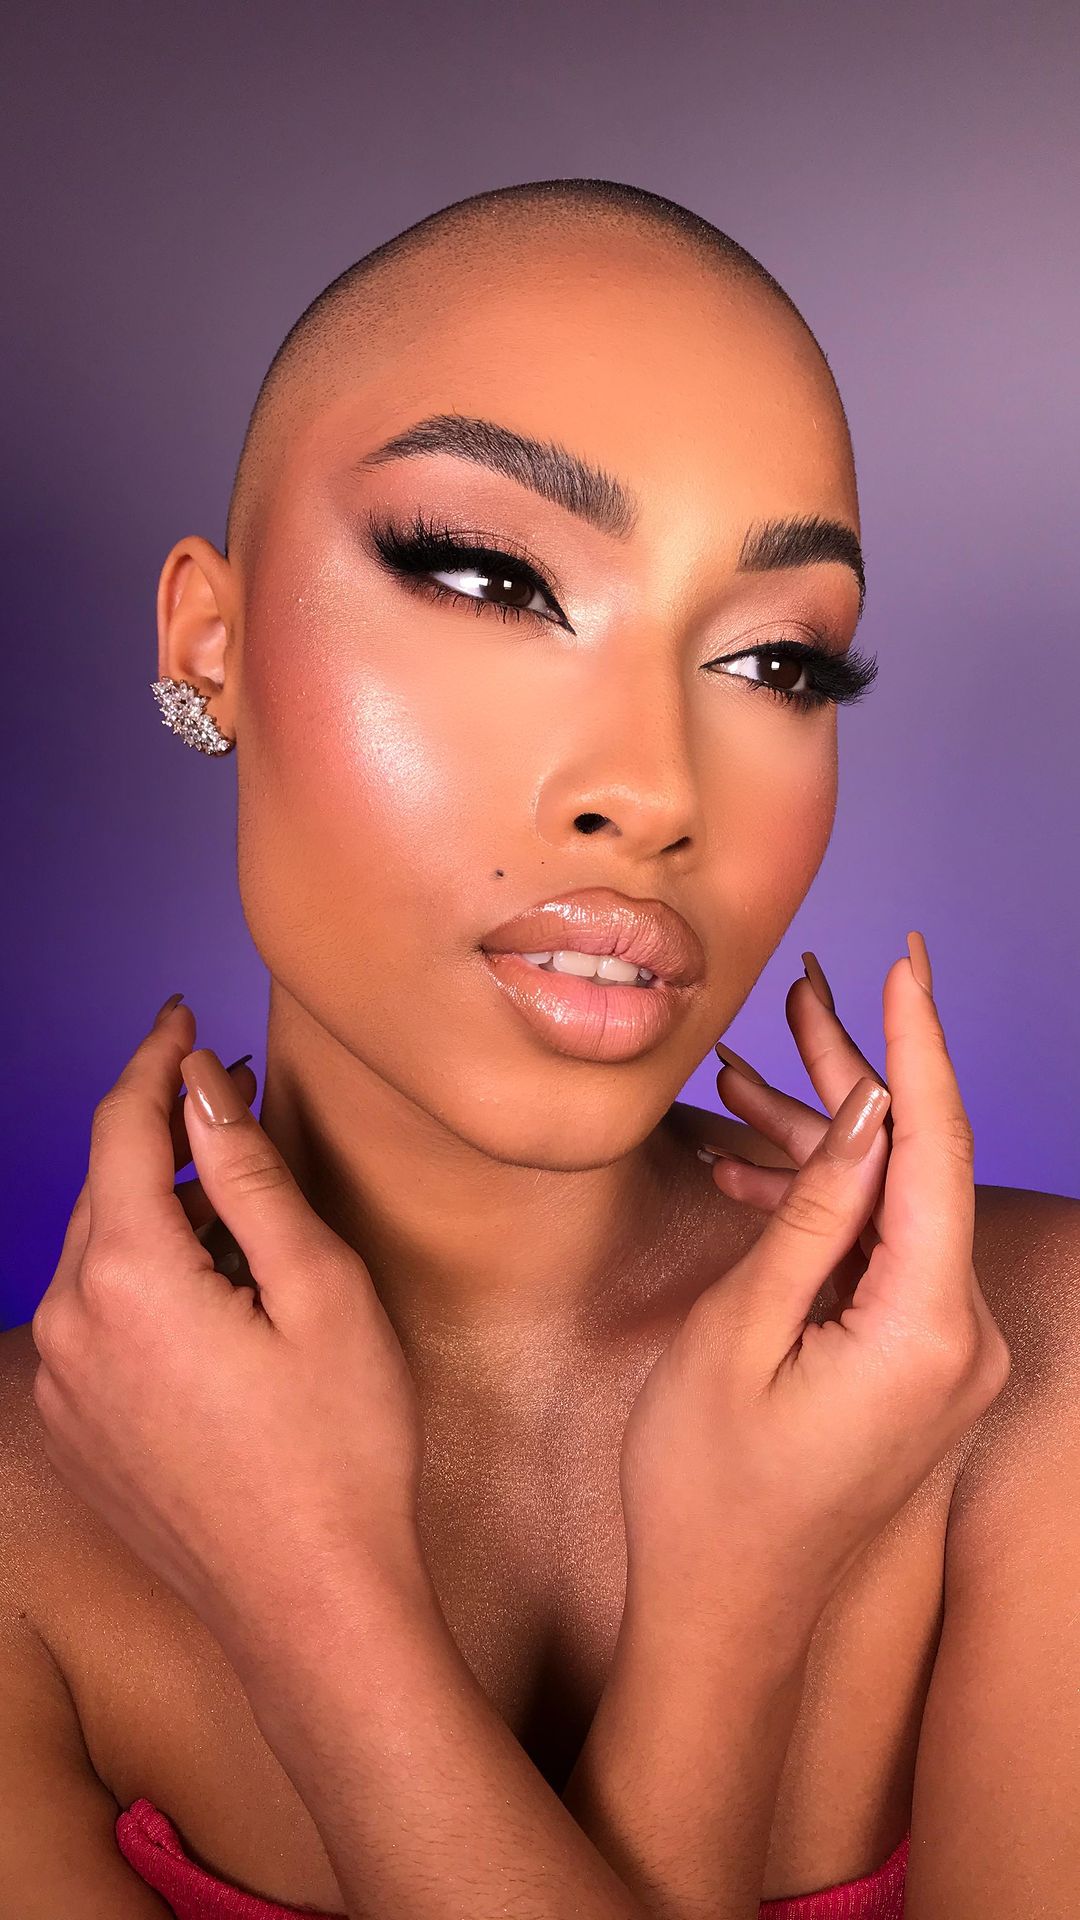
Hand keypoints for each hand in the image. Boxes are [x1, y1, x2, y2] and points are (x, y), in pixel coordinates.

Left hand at [30, 998, 425, 1665]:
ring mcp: (63, 1385)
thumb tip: (202, 1082)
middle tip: (230, 1092)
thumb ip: (248, 1172)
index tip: (184, 1015)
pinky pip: (93, 1314)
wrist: (310, 1606)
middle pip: (103, 1184)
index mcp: (128, 1279)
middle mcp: (69, 1325)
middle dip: (162, 1127)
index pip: (122, 1127)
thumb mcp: (320, 1287)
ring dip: (155, 1204)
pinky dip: (139, 1272)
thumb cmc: (341, 1449)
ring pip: (95, 1249)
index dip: (155, 1059)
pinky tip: (207, 1282)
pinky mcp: (74, 1428)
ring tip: (232, 1190)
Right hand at [619, 937, 1010, 1636]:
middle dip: (856, 1075)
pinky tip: (751, 1171)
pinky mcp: (916, 1366)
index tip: (902, 962)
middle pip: (919, 1169)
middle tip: (799, 992)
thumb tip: (870, 1112)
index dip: (917, 1045)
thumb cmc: (709, 1489)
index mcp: (924, 1331)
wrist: (725, 1614)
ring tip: (746, 1068)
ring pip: (894, 1207)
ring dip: (825, 1142)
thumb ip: (813, 1216)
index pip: (936, 1151)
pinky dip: (824, 1210)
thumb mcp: (739, 1333)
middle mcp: (960, 1340)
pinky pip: (879, 1258)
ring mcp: (944, 1357)